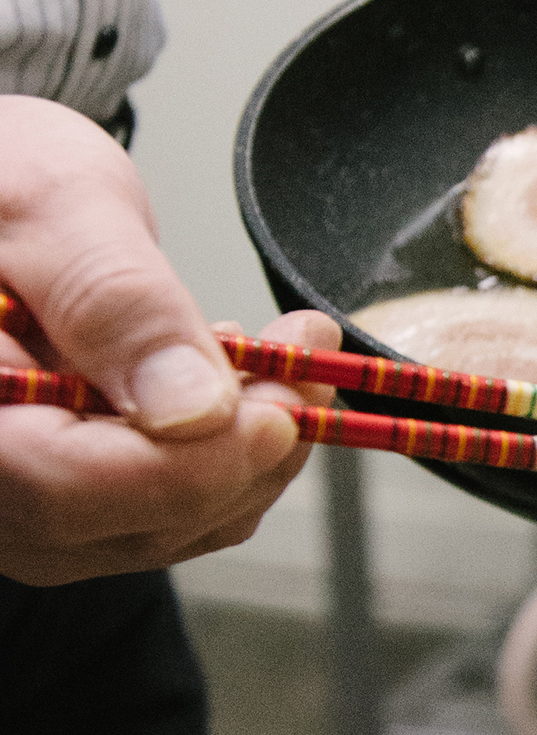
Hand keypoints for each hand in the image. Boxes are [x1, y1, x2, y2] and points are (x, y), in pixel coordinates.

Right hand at [0, 98, 336, 584]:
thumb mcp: (52, 206)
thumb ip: (115, 303)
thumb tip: (192, 409)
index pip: (66, 487)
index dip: (193, 467)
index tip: (283, 411)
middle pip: (122, 523)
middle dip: (241, 455)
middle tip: (309, 361)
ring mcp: (14, 497)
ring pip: (156, 528)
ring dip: (245, 457)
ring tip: (285, 358)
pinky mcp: (56, 492)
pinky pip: (154, 509)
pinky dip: (219, 457)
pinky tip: (239, 386)